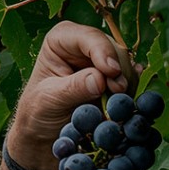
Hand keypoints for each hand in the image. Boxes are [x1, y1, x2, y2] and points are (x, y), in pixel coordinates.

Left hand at [7, 23, 137, 169]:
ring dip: (125, 83)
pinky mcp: (112, 77)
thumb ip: (73, 88)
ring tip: (114, 104)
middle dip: (118, 70)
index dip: (103, 52)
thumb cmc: (38, 112)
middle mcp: (83, 44)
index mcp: (61, 39)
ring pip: (125, 63)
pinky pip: (130, 79)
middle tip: (117, 93)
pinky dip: (128, 91)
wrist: (45, 132)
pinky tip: (120, 105)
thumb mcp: (49, 100)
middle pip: (113, 48)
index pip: (89, 37)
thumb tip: (100, 80)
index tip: (112, 72)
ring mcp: (100, 60)